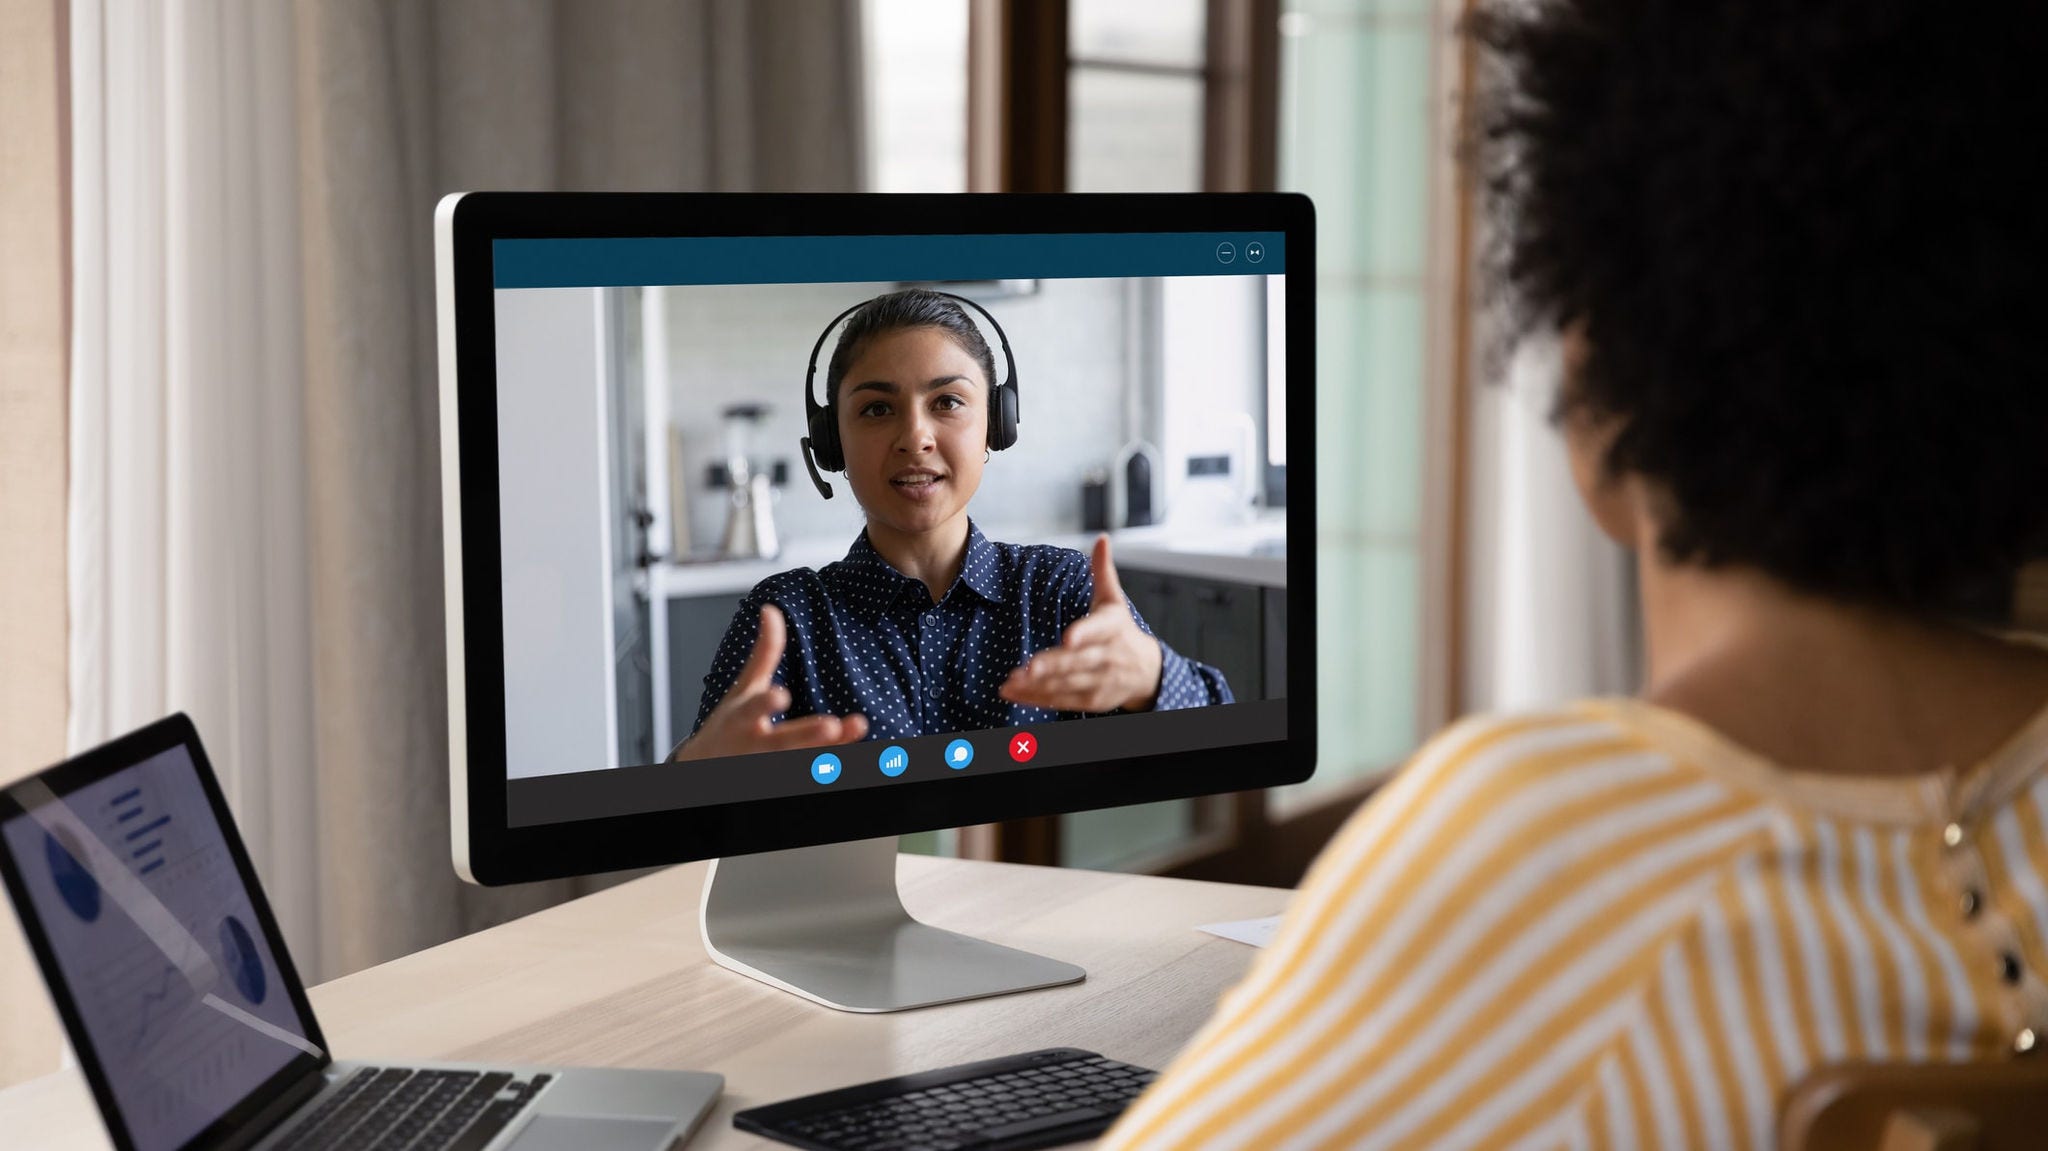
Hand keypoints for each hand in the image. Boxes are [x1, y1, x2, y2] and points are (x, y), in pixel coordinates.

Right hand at [670, 605, 868, 760]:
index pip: (753, 710)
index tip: (780, 695)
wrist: (707, 768)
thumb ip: (763, 653)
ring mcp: (770, 767)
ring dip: (829, 753)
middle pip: (783, 742)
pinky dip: (829, 768)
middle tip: (830, 725)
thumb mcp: (743, 689)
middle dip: (806, 735)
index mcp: (743, 718)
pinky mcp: (782, 780)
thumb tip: (770, 609)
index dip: (765, 704)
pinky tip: (862, 755)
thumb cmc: (730, 725)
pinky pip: (809, 775)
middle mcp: (757, 745)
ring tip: (854, 732)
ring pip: (801, 762)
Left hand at [999, 536, 1163, 712]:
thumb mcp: (1114, 600)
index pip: (1099, 629)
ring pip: (1067, 684)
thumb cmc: (1123, 630)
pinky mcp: (1092, 700)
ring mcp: (1101, 681)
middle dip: (1054, 665)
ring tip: (1012, 681)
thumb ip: (1103, 571)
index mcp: (1113, 627)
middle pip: (1078, 661)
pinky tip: (1014, 692)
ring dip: (1039, 685)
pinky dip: (1037, 698)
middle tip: (1029, 667)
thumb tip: (1101, 539)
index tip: (1069, 638)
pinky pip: (1062, 700)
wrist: (1148, 671)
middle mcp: (1109, 656)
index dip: (1085, 633)